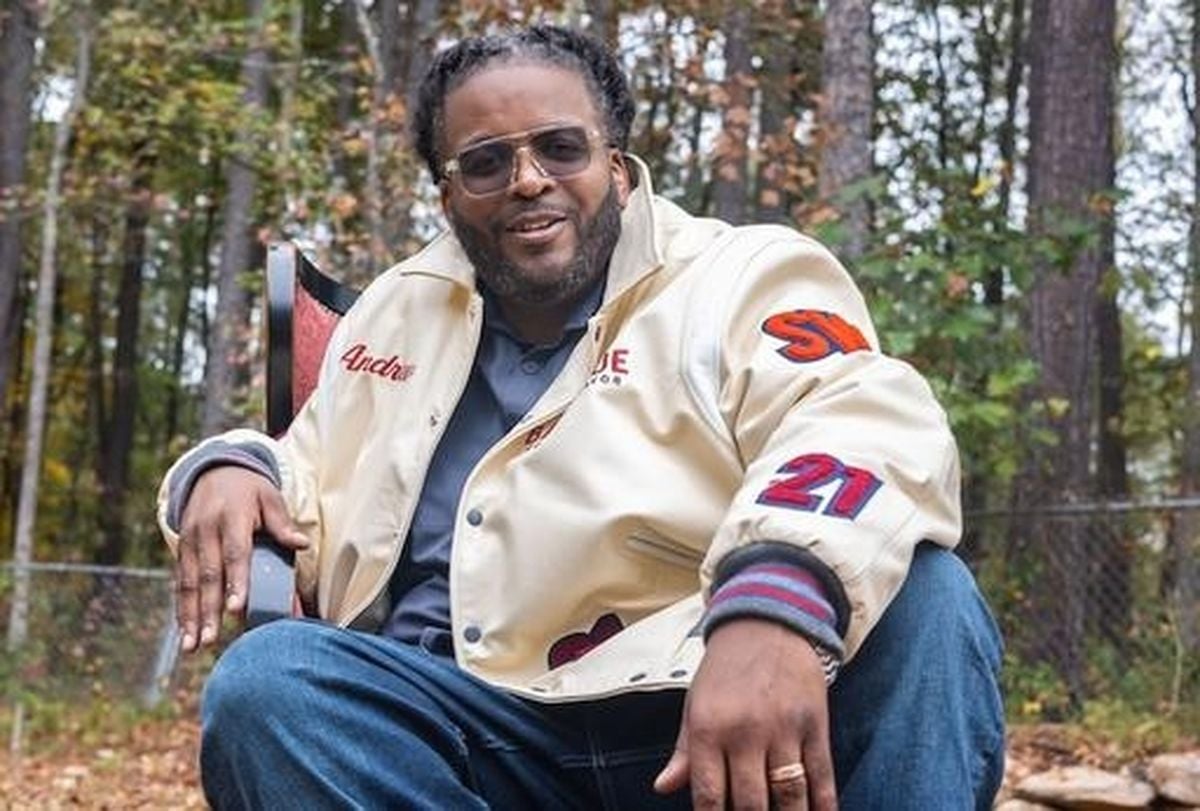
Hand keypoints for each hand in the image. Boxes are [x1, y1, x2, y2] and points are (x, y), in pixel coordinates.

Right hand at [175, 466, 307, 651]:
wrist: (212, 471)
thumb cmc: (249, 490)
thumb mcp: (269, 497)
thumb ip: (282, 523)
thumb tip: (301, 544)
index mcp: (231, 518)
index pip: (234, 553)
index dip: (235, 581)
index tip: (236, 608)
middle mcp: (205, 532)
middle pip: (207, 575)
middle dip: (208, 610)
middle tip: (211, 639)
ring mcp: (189, 542)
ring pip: (187, 584)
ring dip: (189, 617)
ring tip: (191, 647)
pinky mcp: (181, 551)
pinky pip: (178, 583)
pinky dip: (180, 609)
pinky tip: (183, 633)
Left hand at [654, 618, 836, 809]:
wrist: (767, 622)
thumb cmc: (725, 668)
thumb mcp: (695, 703)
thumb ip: (683, 751)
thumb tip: (663, 788)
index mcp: (708, 727)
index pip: (709, 796)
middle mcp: (745, 731)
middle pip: (751, 804)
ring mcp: (783, 728)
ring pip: (789, 796)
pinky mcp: (815, 724)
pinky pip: (822, 776)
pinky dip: (823, 805)